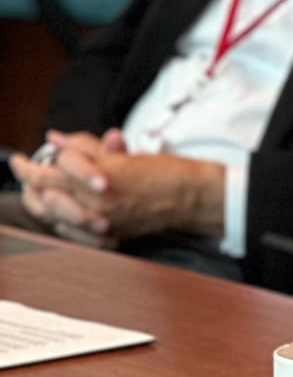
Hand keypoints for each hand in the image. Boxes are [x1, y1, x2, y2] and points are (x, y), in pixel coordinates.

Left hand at [11, 130, 221, 242]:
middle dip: (29, 182)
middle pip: (44, 195)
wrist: (189, 198)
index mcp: (98, 178)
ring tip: (36, 189)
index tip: (19, 159)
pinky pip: (70, 231)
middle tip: (23, 170)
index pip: (49, 172)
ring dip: (40, 200)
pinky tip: (57, 209)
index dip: (28, 165)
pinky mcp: (106, 236)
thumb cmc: (165, 173)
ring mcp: (99, 223)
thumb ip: (86, 147)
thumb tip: (56, 139)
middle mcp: (94, 204)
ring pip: (52, 216)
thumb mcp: (123, 154)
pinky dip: (59, 219)